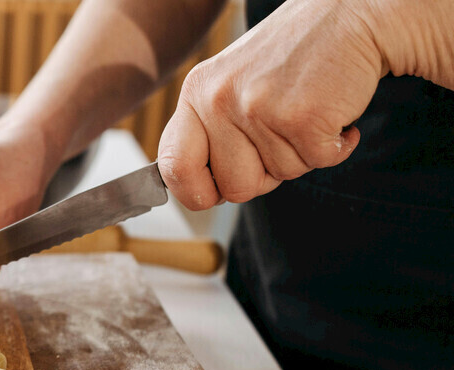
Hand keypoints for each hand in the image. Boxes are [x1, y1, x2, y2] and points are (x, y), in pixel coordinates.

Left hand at [158, 0, 385, 209]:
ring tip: (307, 110)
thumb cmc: (293, 59)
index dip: (196, 192)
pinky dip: (336, 146)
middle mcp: (219, 99)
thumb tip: (198, 193)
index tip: (217, 192)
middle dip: (265, 176)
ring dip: (304, 153)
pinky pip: (319, 162)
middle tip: (283, 136)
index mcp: (196, 93)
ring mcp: (258, 107)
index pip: (174, 167)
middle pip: (234, 188)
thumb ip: (210, 132)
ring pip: (282, 175)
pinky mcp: (301, 116)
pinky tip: (334, 112)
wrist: (354, 14)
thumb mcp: (232, 86)